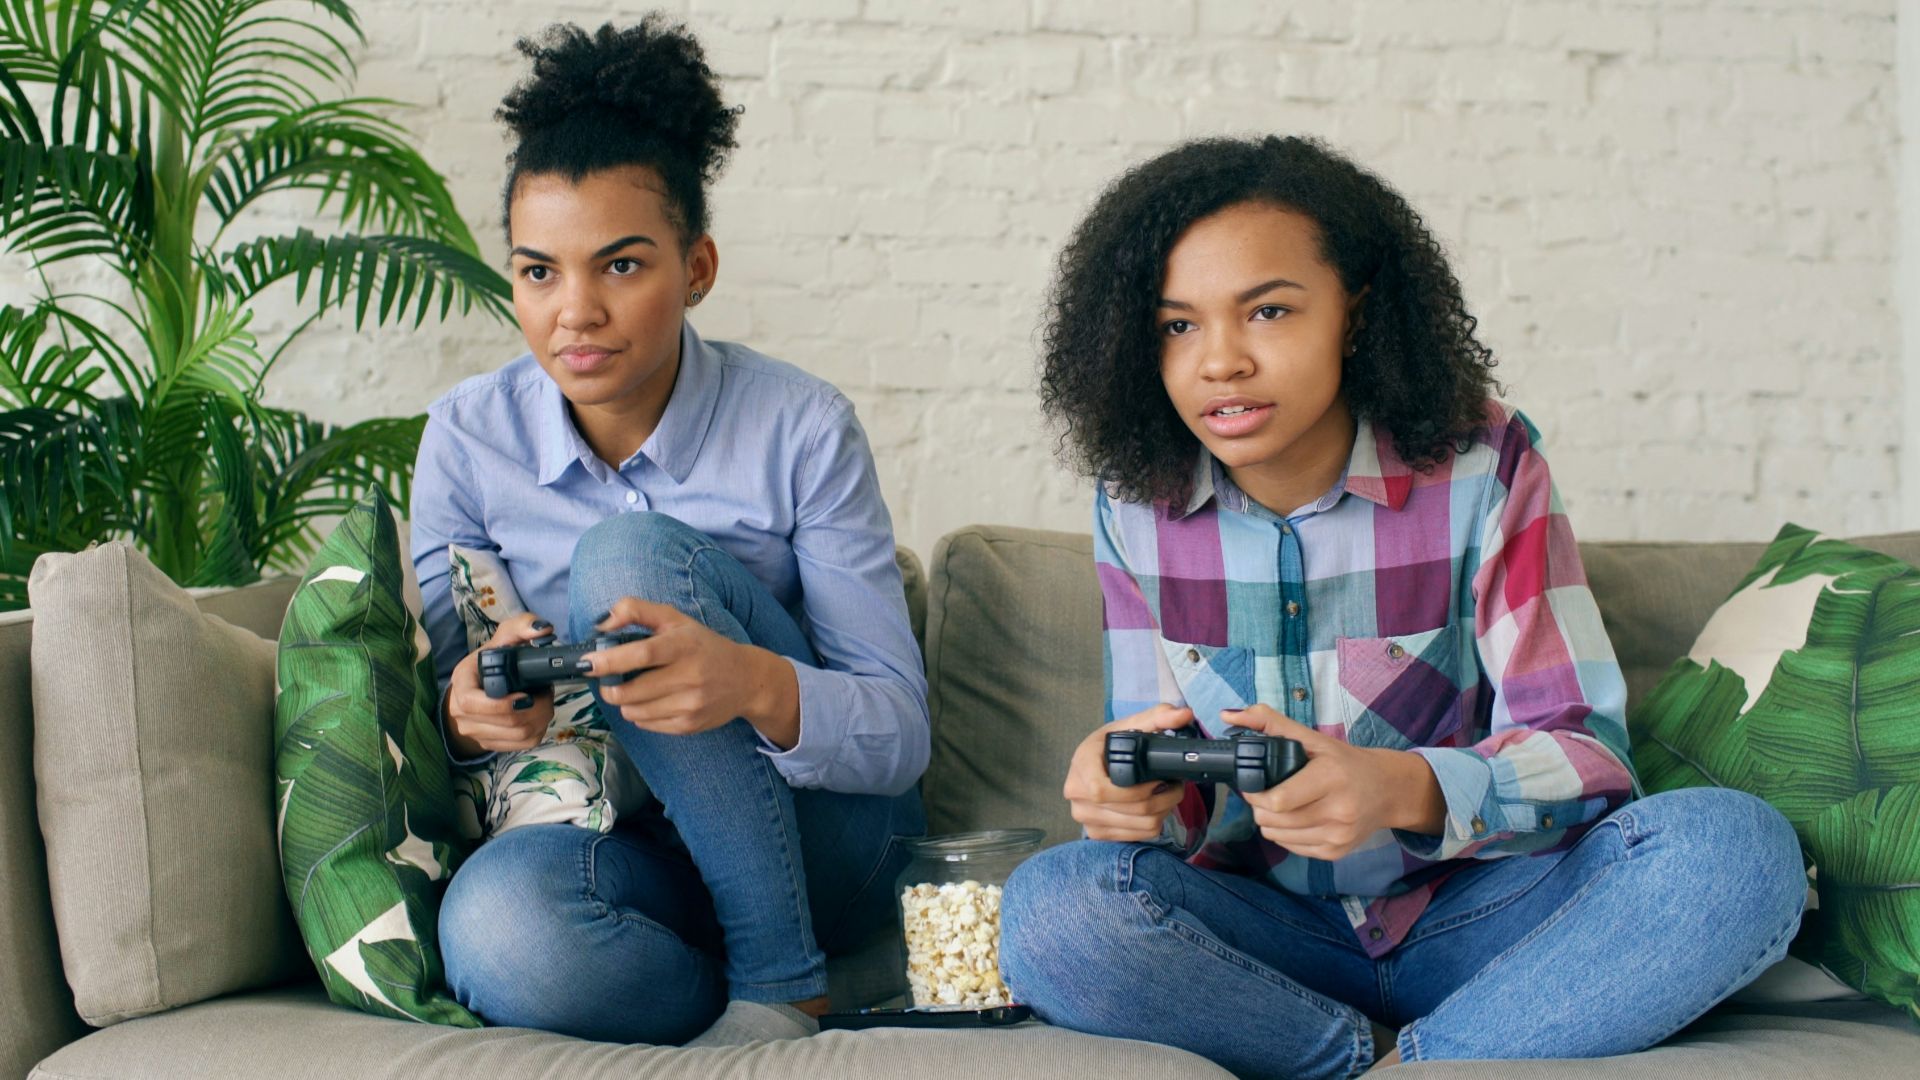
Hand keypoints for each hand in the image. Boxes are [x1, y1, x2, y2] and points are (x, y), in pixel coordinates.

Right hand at [445, 613, 555, 756]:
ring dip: (542, 718)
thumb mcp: (501, 639)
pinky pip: (524, 744)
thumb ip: (521, 627)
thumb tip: (543, 629)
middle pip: (508, 722)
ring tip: (544, 700)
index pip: (473, 703)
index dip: (503, 705)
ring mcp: (477, 733)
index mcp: (461, 686)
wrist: (475, 689)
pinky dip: (539, 730)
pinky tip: (539, 715)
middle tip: (546, 692)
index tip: (527, 694)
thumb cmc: (489, 663)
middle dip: (538, 707)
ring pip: (520, 735)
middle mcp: (463, 714)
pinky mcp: (492, 744)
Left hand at [579, 597, 794, 739]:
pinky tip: (653, 701)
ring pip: (634, 711)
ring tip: (636, 688)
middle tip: (609, 679)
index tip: (588, 663)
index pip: (642, 654)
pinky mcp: (689, 726)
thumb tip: (601, 624)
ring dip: (625, 701)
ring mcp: (690, 705)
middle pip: (630, 691)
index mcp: (684, 646)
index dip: (610, 661)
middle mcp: (690, 677)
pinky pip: (646, 724)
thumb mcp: (675, 619)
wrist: (746, 680)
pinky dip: (640, 714)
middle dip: (609, 687)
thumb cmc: (703, 646)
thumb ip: (636, 610)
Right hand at [1063, 704, 1195, 841]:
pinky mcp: (1097, 833)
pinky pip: (1136, 836)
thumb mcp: (1131, 725)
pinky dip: (1153, 824)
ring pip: (1138, 825)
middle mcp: (1077, 794)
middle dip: (1163, 799)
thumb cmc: (1110, 745)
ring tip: (1168, 795)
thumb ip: (1159, 716)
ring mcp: (1085, 817)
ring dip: (1163, 811)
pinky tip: (1154, 808)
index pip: (1101, 790)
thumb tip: (1184, 714)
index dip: (1137, 790)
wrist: (1093, 764)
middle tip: (1175, 785)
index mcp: (1081, 764)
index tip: (1158, 779)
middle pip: (1130, 809)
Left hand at [1224, 705, 1444, 861]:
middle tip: (1266, 793)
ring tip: (1281, 804)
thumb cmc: (1346, 763)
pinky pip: (1291, 847)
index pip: (1278, 800)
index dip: (1256, 793)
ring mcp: (1338, 835)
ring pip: (1277, 836)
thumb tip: (1228, 715)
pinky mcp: (1335, 852)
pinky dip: (1285, 834)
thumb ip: (1270, 722)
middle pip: (1273, 820)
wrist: (1388, 791)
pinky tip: (1296, 818)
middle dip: (1259, 807)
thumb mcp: (1313, 738)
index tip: (1254, 783)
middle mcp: (1339, 810)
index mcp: (1332, 777)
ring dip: (1270, 821)